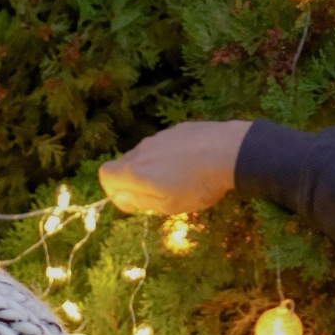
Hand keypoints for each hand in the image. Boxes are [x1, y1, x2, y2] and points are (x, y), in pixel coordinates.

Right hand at [98, 121, 252, 214]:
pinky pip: (165, 145)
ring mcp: (160, 136)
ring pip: (146, 154)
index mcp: (134, 170)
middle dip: (136, 181)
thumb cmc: (197, 185)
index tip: (134, 202)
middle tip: (161, 194)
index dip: (114, 192)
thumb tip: (121, 197)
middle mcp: (141, 149)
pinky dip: (171, 156)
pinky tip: (193, 164)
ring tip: (181, 179)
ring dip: (155, 168)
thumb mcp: (168, 205)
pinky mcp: (178, 129)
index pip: (105, 174)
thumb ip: (140, 201)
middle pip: (125, 164)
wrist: (229, 151)